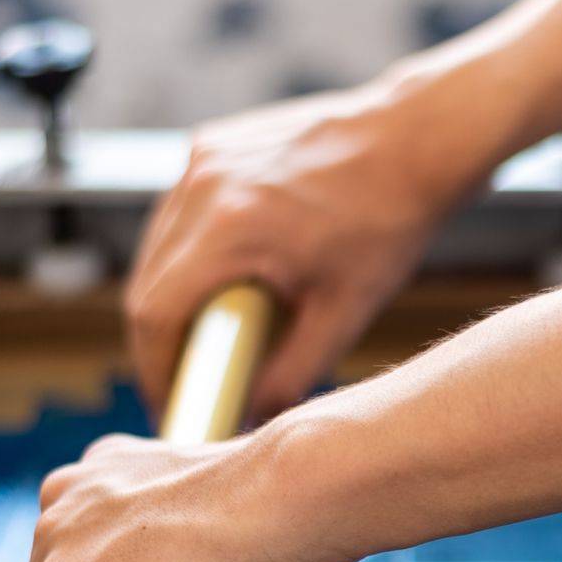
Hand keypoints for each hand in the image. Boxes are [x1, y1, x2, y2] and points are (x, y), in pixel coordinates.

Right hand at [125, 78, 488, 422]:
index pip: (155, 314)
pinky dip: (189, 255)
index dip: (155, 370)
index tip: (173, 406)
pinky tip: (222, 282)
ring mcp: (204, 158)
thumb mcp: (344, 313)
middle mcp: (204, 184)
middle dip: (161, 342)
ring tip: (208, 339)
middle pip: (147, 284)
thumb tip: (250, 422)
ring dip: (172, 298)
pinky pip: (179, 215)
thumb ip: (292, 375)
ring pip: (157, 248)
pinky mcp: (212, 145)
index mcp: (231, 226)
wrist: (414, 139)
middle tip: (192, 384)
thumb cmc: (390, 222)